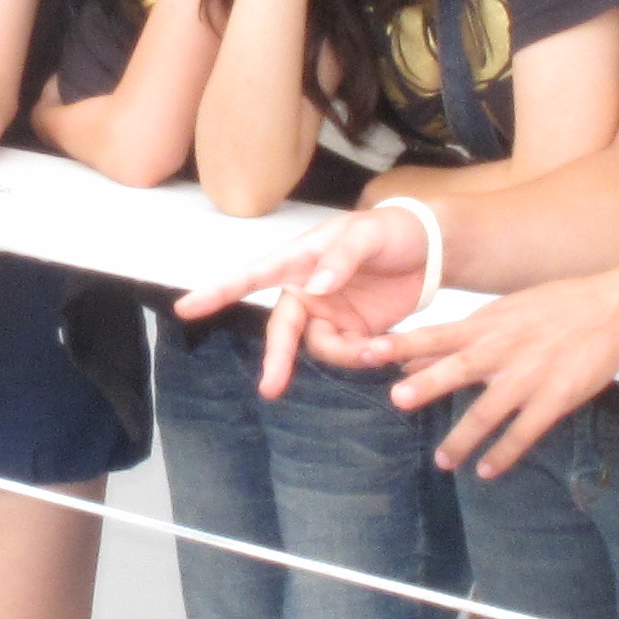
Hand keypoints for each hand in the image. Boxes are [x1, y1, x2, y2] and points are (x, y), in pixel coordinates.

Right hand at [172, 203, 432, 398]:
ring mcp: (329, 314)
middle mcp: (307, 289)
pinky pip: (346, 355)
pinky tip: (386, 346)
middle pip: (281, 331)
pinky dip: (364, 357)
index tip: (186, 308)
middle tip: (271, 388)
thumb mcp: (369, 234)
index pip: (253, 276)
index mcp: (301, 260)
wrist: (432, 251)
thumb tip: (315, 285)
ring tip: (380, 347)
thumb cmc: (393, 231)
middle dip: (278, 359)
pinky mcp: (353, 332)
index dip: (219, 292)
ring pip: (319, 349)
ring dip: (346, 356)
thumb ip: (342, 257)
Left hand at [382, 271, 618, 477]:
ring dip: (462, 439)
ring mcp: (530, 376)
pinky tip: (487, 470)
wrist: (616, 311)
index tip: (368, 351)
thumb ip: (463, 335)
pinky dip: (504, 453)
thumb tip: (419, 352)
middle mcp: (504, 349)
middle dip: (427, 383)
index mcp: (489, 324)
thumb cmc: (558, 307)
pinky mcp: (555, 398)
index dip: (402, 344)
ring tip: (442, 461)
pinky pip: (524, 432)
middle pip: (458, 368)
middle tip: (398, 399)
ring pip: (488, 412)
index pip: (436, 334)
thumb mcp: (506, 311)